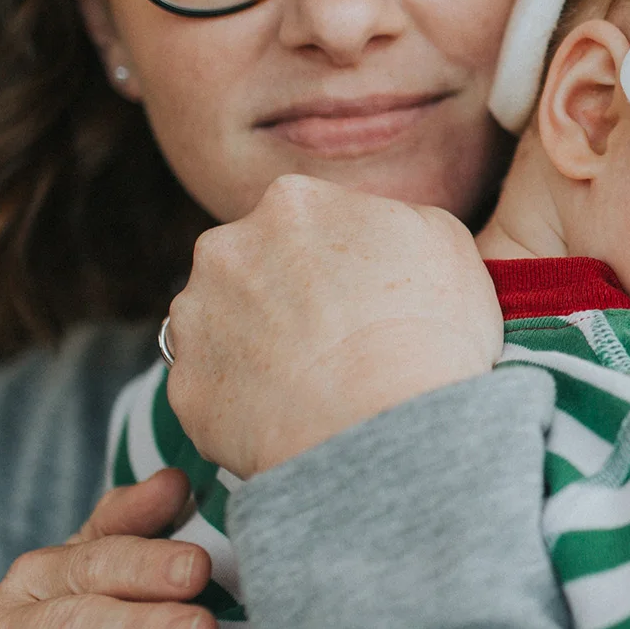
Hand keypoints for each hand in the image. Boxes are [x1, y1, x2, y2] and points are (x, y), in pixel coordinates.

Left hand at [164, 173, 504, 478]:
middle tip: (332, 341)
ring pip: (221, 326)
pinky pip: (212, 392)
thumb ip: (396, 218)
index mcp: (291, 202)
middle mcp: (226, 248)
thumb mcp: (445, 242)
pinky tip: (287, 418)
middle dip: (281, 297)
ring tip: (310, 385)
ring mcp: (196, 319)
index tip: (357, 298)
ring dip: (253, 346)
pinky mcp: (184, 389)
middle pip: (251, 267)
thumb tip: (376, 230)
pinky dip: (242, 404)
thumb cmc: (427, 332)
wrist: (383, 426)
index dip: (334, 263)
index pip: (304, 222)